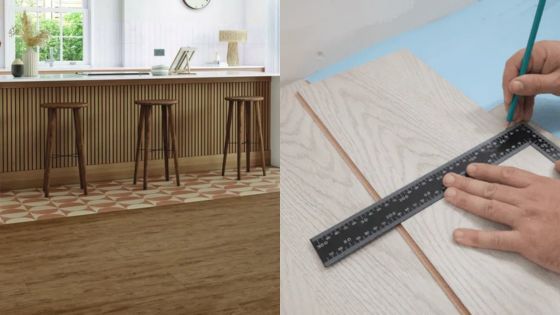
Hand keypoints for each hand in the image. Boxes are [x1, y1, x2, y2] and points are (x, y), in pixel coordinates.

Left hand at [442, 162, 559, 272]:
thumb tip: (558, 163)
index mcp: (541, 186)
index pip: (507, 175)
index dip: (486, 170)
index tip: (469, 168)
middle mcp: (529, 200)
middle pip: (492, 189)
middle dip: (467, 183)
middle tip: (446, 179)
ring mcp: (526, 220)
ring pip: (489, 208)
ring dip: (465, 201)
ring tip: (447, 196)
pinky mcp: (526, 242)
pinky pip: (495, 239)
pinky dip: (474, 237)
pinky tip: (458, 236)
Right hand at [503, 40, 559, 121]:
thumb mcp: (559, 81)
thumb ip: (535, 84)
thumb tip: (512, 86)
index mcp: (539, 52)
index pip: (514, 64)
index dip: (508, 82)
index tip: (510, 100)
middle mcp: (536, 57)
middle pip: (517, 76)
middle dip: (514, 96)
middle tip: (513, 115)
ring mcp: (540, 67)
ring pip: (522, 84)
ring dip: (520, 102)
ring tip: (519, 118)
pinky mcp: (544, 76)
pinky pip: (531, 87)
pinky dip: (528, 100)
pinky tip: (526, 112)